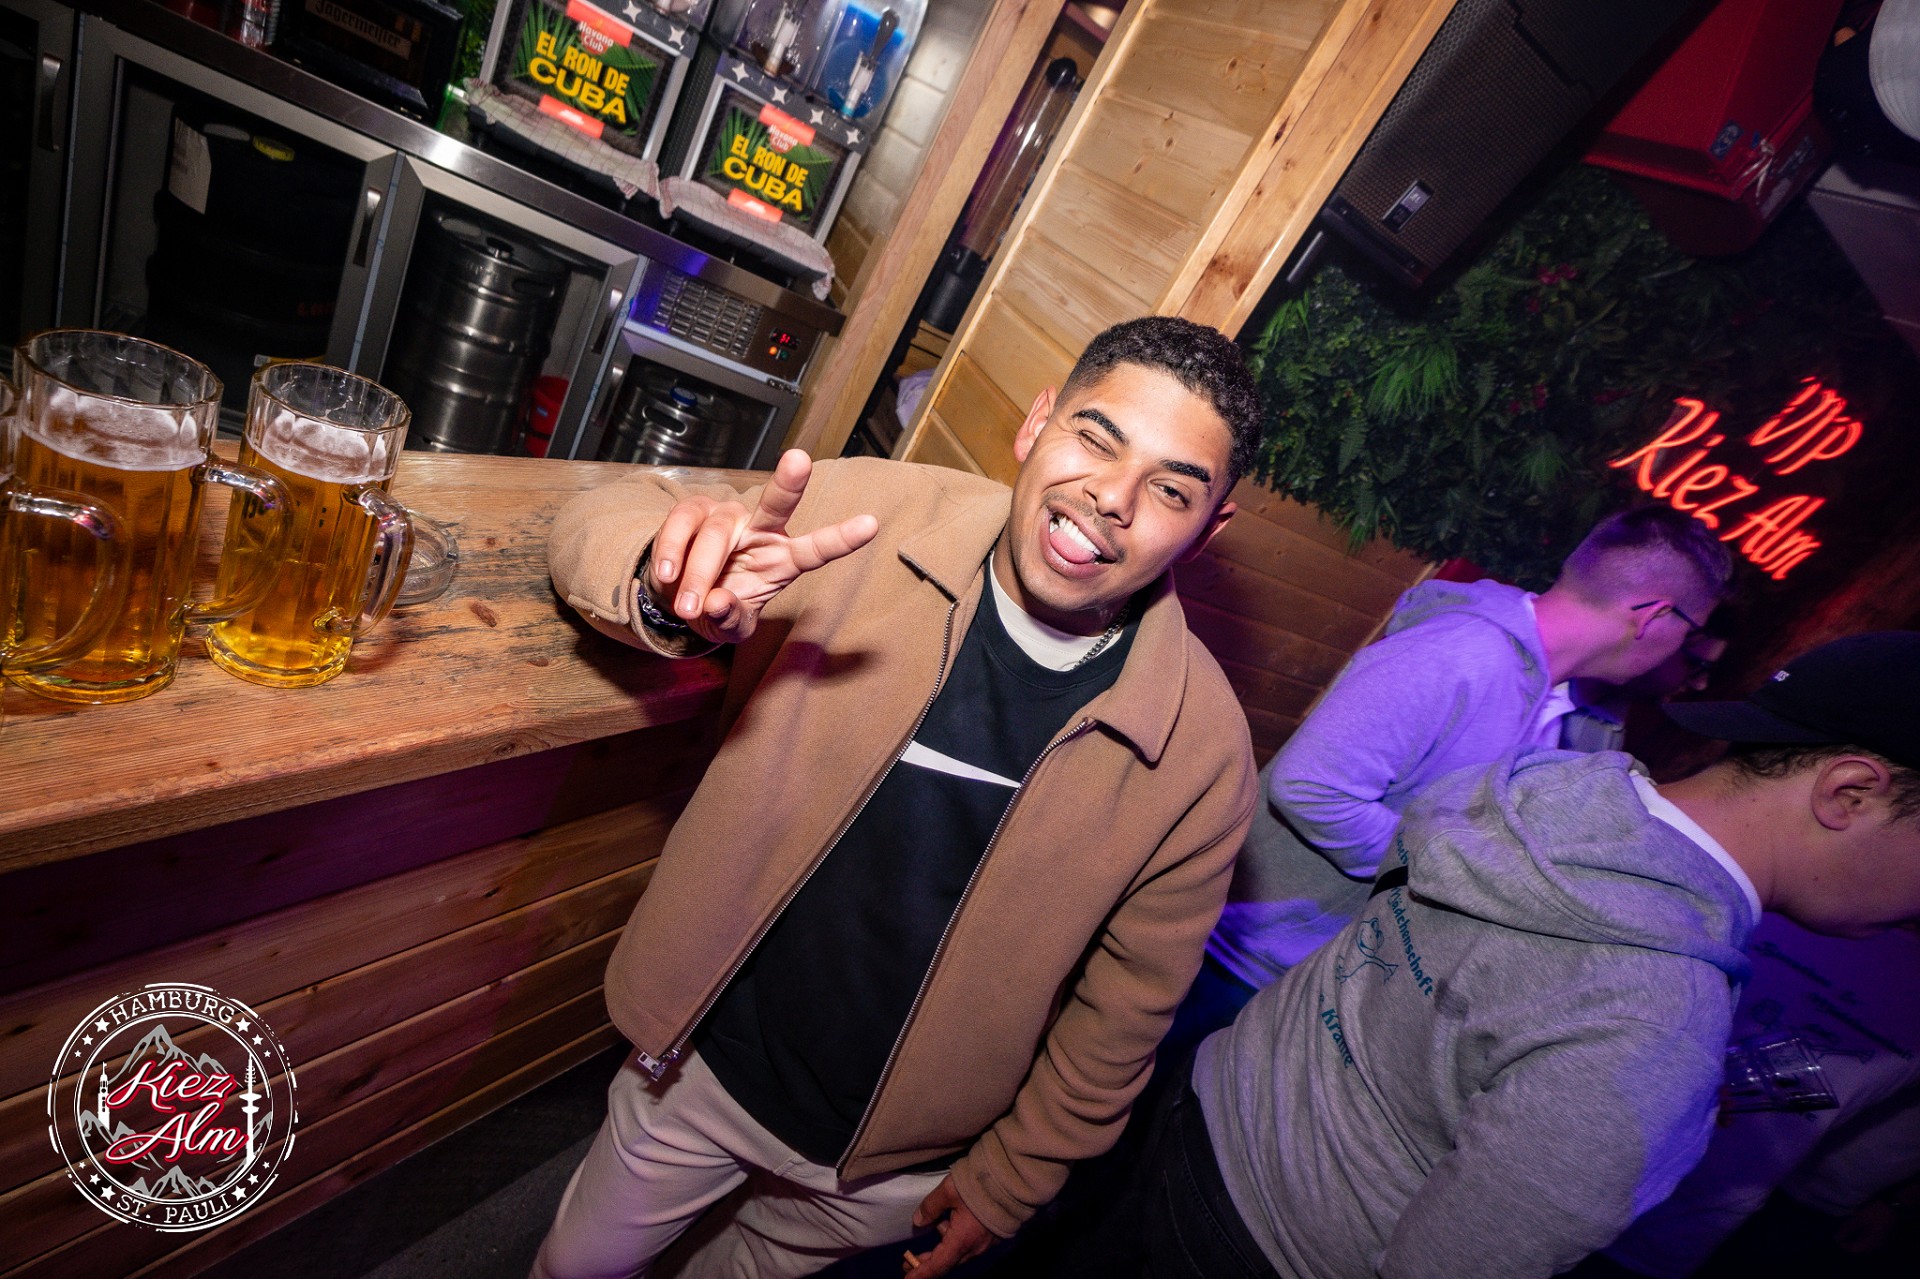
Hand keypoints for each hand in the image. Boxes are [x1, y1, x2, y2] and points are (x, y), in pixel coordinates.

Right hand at [646, 450, 877, 644]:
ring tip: (690, 607)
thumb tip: (717, 603)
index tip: (872, 525)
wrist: (679, 597)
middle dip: (789, 482)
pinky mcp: (693, 512)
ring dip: (699, 573)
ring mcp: (727, 518)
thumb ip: (729, 619)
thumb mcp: (730, 627)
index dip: (841, 538)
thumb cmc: (719, 608)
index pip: (815, 549)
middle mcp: (761, 530)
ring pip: (716, 533)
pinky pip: (681, 526)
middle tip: (799, 459)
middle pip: (777, 503)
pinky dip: (671, 554)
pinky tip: (668, 577)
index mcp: (783, 559)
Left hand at [902, 1176, 995, 1276]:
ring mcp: (987, 1243)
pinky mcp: (994, 1235)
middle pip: (948, 1262)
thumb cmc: (980, 1184)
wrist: (1014, 1180)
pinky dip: (958, 1240)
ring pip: (960, 1252)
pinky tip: (953, 1222)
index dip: (921, 1273)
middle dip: (929, 1263)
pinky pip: (971, 1244)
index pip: (938, 1265)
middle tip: (909, 1261)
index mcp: (962, 1240)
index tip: (907, 1278)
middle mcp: (975, 1247)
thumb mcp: (948, 1190)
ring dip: (944, 1248)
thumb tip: (918, 1221)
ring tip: (936, 1227)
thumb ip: (931, 1207)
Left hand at [1834, 1199, 1900, 1253]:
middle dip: (1848, 1240)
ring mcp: (1882, 1243)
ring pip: (1864, 1244)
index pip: (1853, 1250)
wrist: (1894, 1206)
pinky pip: (1870, 1240)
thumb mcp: (1858, 1219)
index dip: (1843, 1244)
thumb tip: (1835, 1239)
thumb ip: (1847, 1229)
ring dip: (1855, 1237)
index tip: (1836, 1234)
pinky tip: (1858, 1226)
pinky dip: (1861, 1235)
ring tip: (1848, 1227)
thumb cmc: (1876, 1212)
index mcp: (1871, 1244)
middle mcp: (1877, 1247)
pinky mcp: (1883, 1237)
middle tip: (1841, 1230)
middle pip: (1859, 1248)